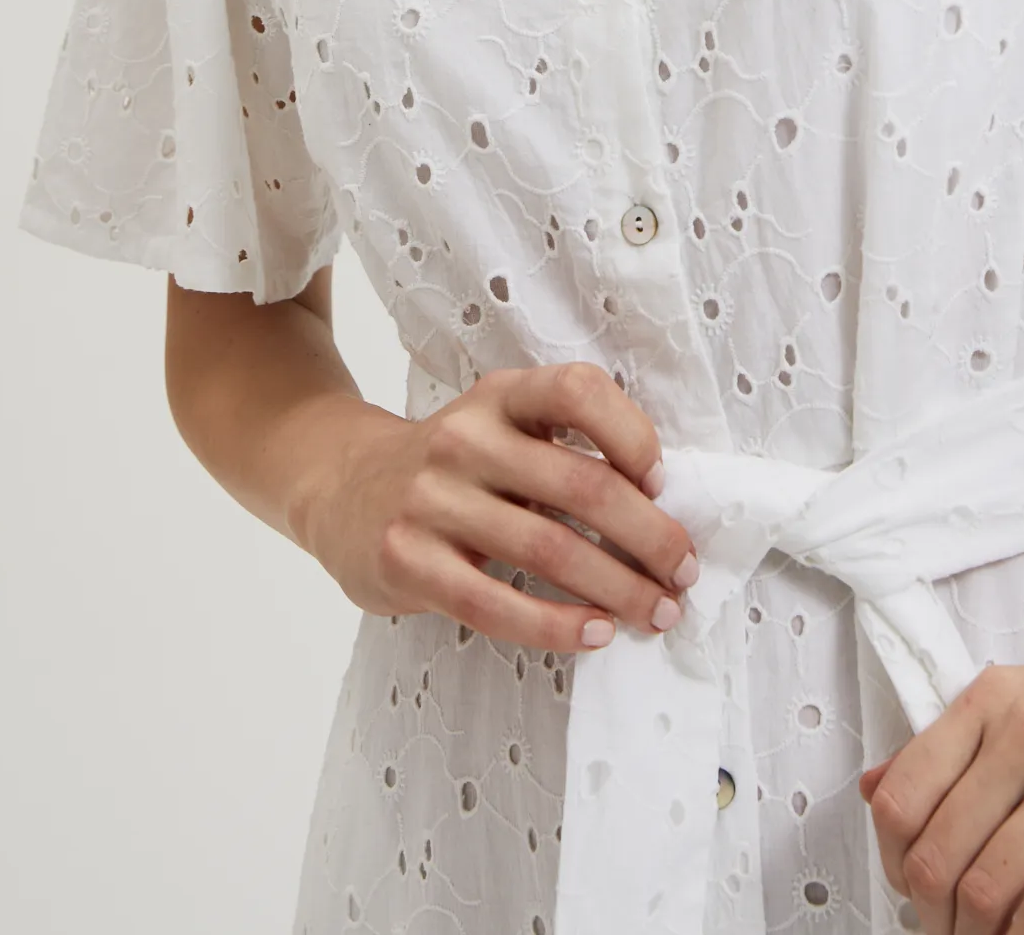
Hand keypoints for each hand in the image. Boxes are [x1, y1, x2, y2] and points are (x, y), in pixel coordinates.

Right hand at [292, 361, 700, 652]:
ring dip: (618, 589)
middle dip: (649, 537)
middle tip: (683, 572)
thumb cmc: (452, 466)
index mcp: (500, 395)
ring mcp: (432, 499)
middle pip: (582, 487)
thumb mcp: (499, 427)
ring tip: (654, 612)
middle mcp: (466, 438)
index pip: (578, 390)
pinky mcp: (408, 561)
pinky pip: (497, 604)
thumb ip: (562, 449)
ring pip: (550, 552)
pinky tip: (595, 633)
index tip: (664, 482)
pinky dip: (557, 625)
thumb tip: (659, 508)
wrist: (341, 487)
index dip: (633, 434)